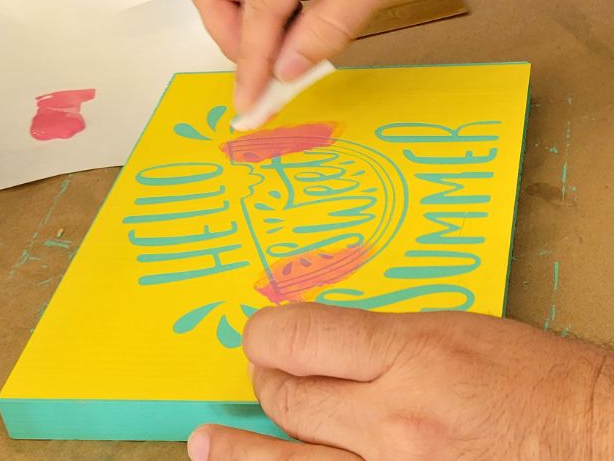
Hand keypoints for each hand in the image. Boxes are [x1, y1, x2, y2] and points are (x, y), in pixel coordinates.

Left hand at [187, 303, 613, 459]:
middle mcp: (393, 418)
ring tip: (206, 445)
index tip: (260, 334)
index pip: (297, 337)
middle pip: (286, 397)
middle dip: (265, 382)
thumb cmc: (537, 382)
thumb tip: (323, 347)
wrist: (594, 438)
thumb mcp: (454, 333)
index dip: (264, 333)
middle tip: (262, 378)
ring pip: (286, 460)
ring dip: (239, 451)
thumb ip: (381, 342)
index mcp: (410, 354)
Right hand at [190, 0, 449, 111]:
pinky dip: (267, 12)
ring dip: (249, 25)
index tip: (249, 102)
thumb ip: (326, 31)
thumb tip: (286, 71)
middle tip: (269, 66)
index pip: (256, 10)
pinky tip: (296, 26)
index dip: (251, 64)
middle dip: (233, 37)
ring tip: (291, 43)